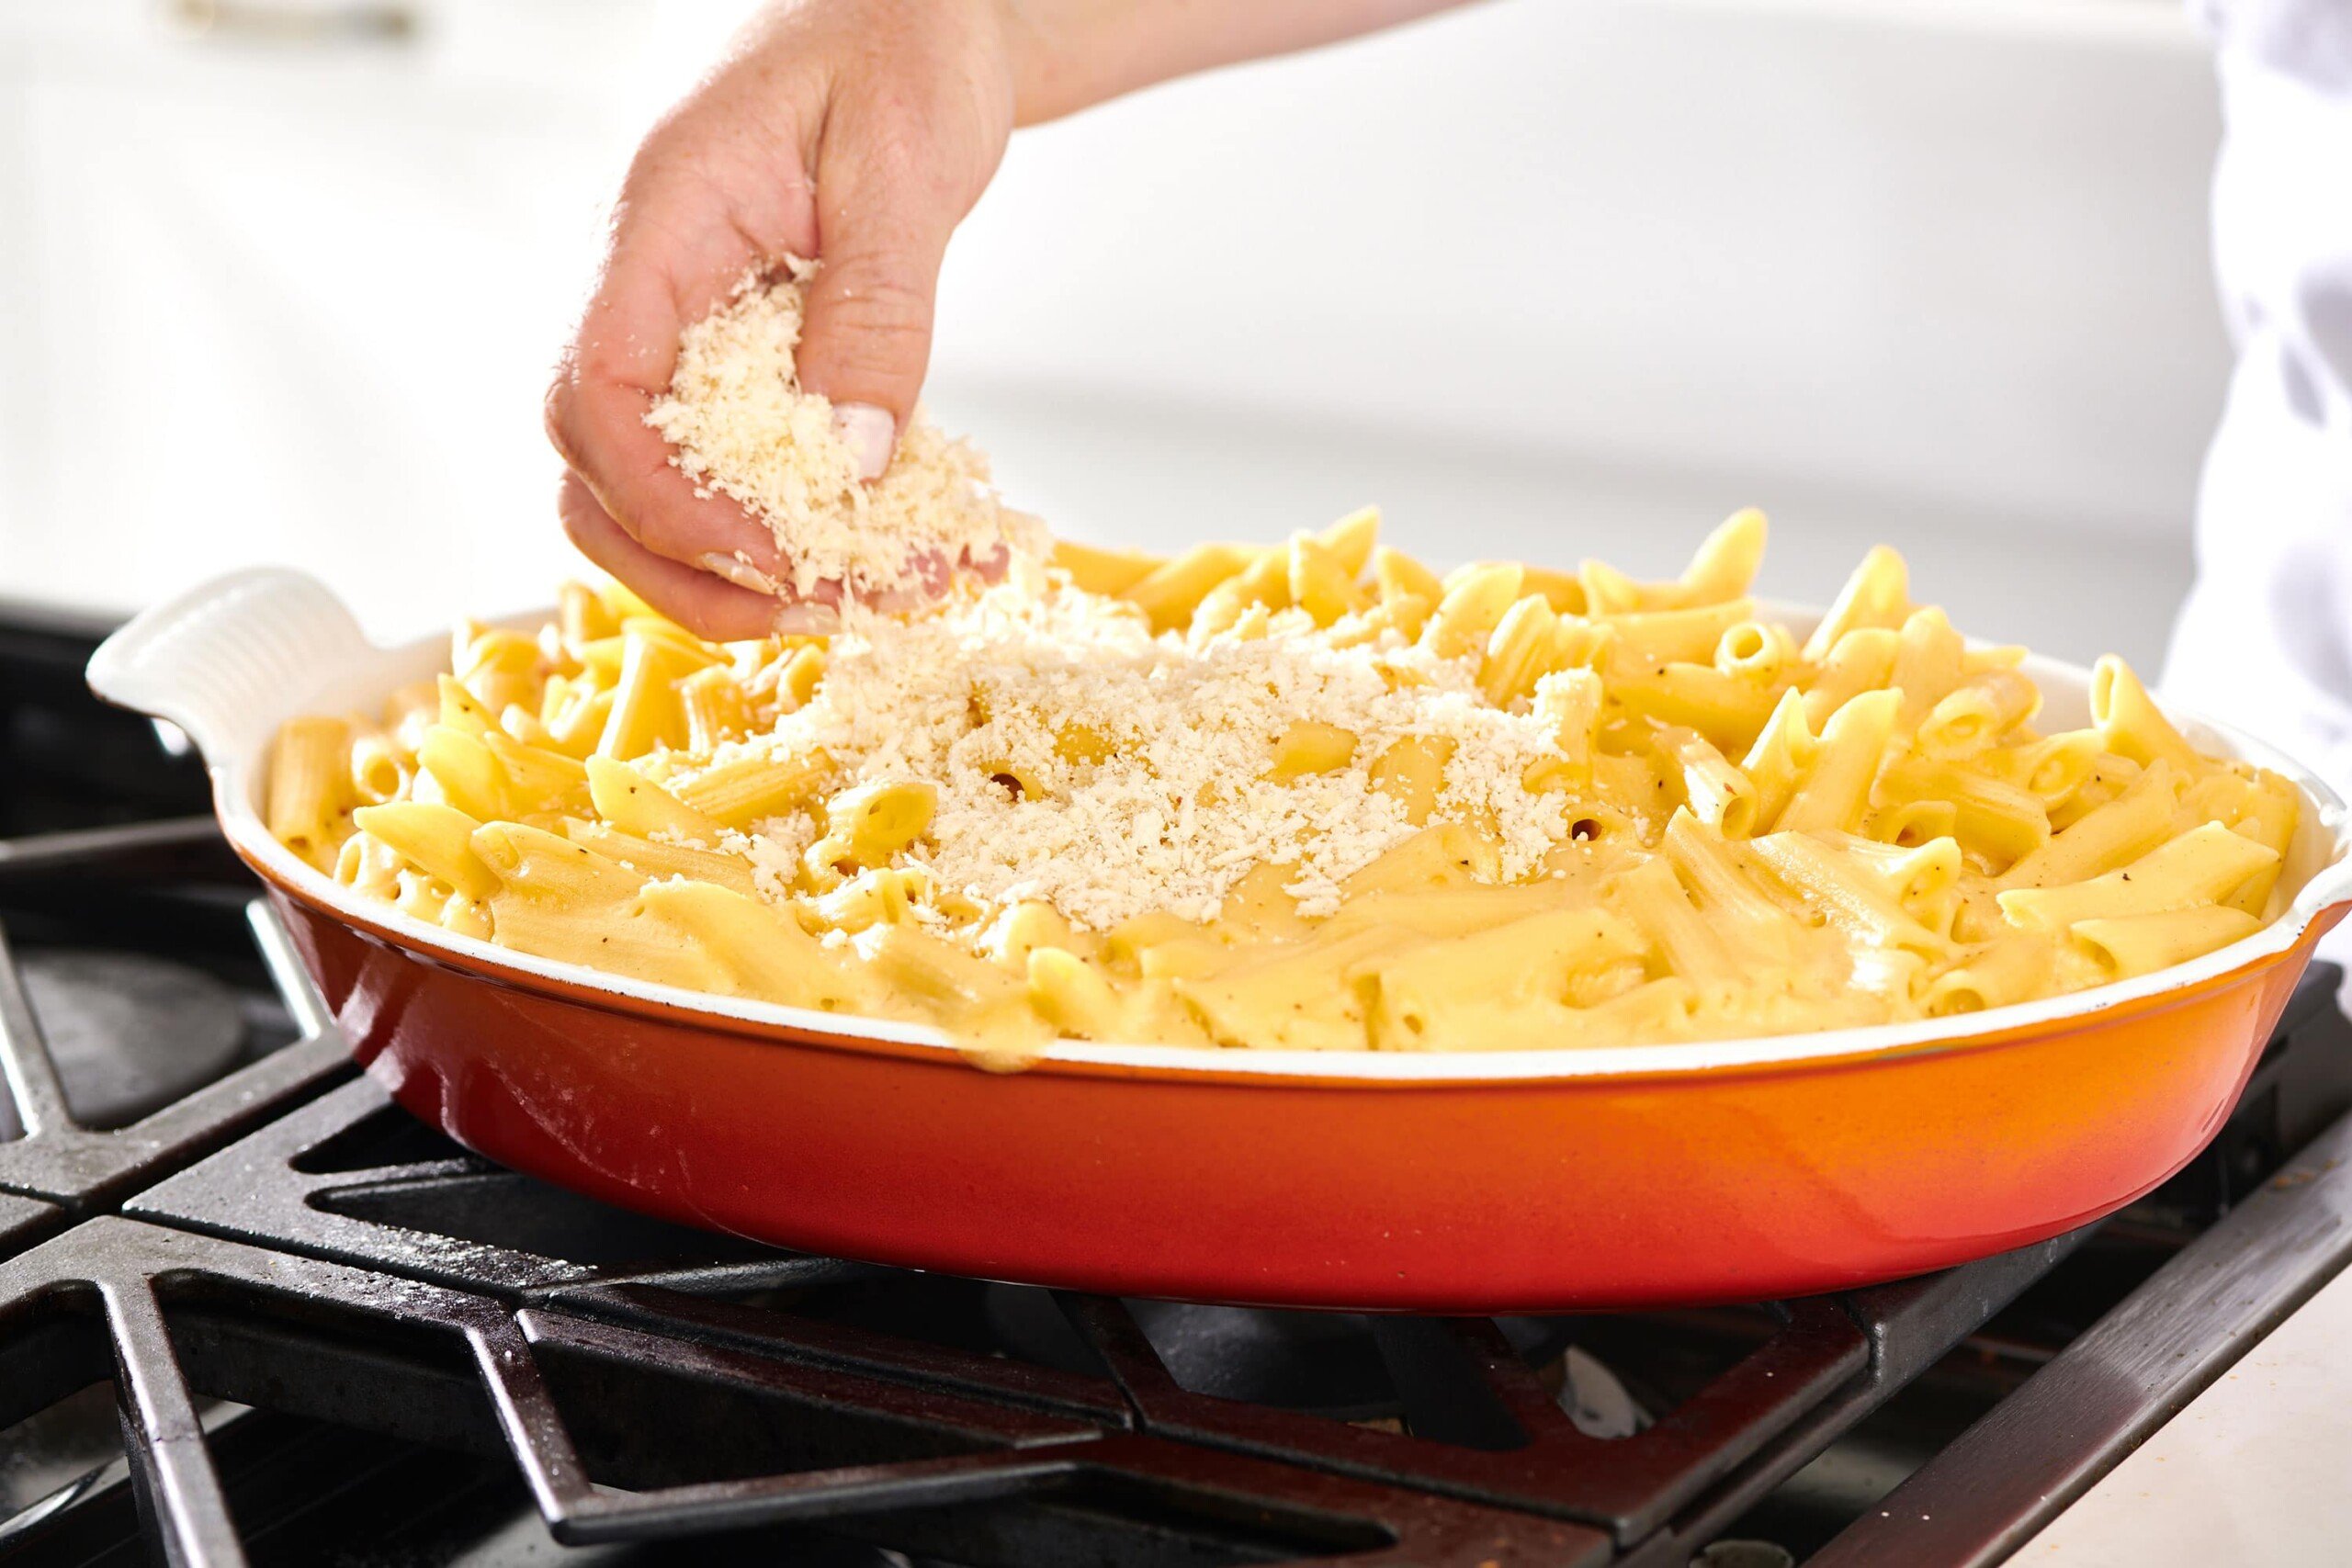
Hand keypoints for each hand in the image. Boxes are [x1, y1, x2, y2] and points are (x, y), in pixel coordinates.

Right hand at [547, 0, 1465, 638]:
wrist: (917, 13)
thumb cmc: (901, 45)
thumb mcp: (904, 167)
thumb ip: (877, 309)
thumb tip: (850, 456)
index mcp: (663, 223)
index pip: (597, 390)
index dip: (663, 501)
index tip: (768, 556)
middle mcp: (653, 287)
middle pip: (597, 473)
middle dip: (696, 569)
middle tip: (824, 611)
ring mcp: (689, 330)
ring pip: (654, 490)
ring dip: (745, 571)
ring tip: (867, 600)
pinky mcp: (743, 360)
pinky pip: (738, 465)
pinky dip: (801, 527)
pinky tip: (892, 551)